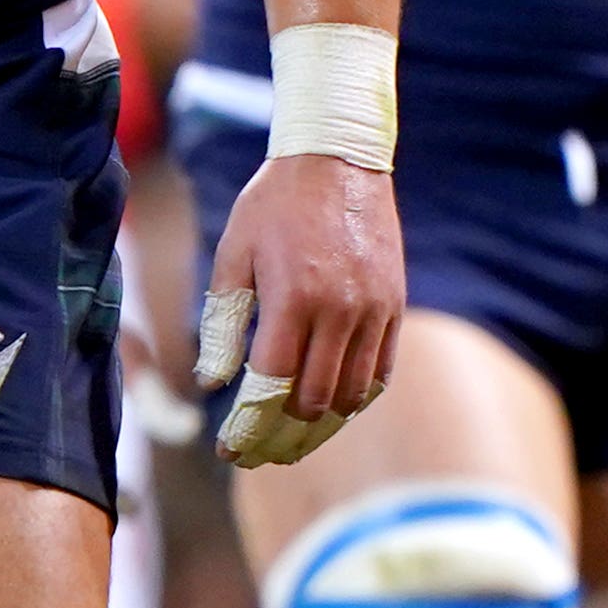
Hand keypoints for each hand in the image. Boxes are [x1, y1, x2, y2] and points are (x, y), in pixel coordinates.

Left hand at [196, 152, 401, 467]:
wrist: (337, 157)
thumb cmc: (274, 203)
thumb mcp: (234, 253)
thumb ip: (223, 321)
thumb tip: (213, 382)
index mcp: (293, 297)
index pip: (272, 385)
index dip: (250, 427)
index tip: (232, 450)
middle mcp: (339, 309)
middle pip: (315, 400)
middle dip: (283, 435)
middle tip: (260, 450)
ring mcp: (374, 309)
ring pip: (352, 395)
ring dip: (322, 423)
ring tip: (294, 436)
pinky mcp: (394, 304)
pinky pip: (381, 371)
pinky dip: (357, 397)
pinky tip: (332, 406)